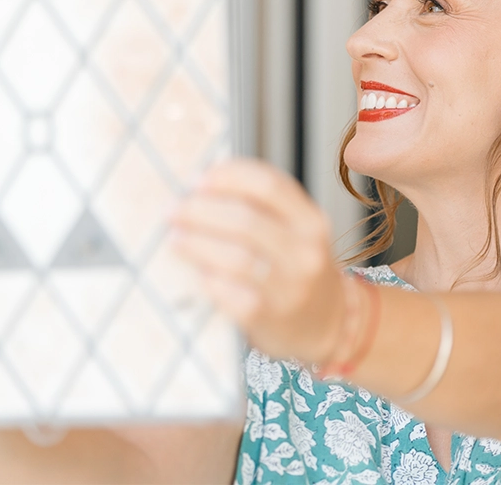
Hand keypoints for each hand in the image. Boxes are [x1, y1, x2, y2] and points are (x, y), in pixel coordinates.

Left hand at [171, 158, 345, 364]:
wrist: (326, 323)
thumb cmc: (297, 268)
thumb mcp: (296, 231)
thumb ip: (262, 208)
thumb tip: (202, 187)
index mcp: (311, 219)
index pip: (269, 185)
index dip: (229, 177)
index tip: (198, 178)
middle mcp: (306, 250)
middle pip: (246, 219)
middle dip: (201, 210)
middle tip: (173, 208)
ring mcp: (290, 286)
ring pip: (236, 257)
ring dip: (197, 244)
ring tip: (175, 238)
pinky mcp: (270, 318)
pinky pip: (231, 295)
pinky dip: (208, 280)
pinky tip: (196, 272)